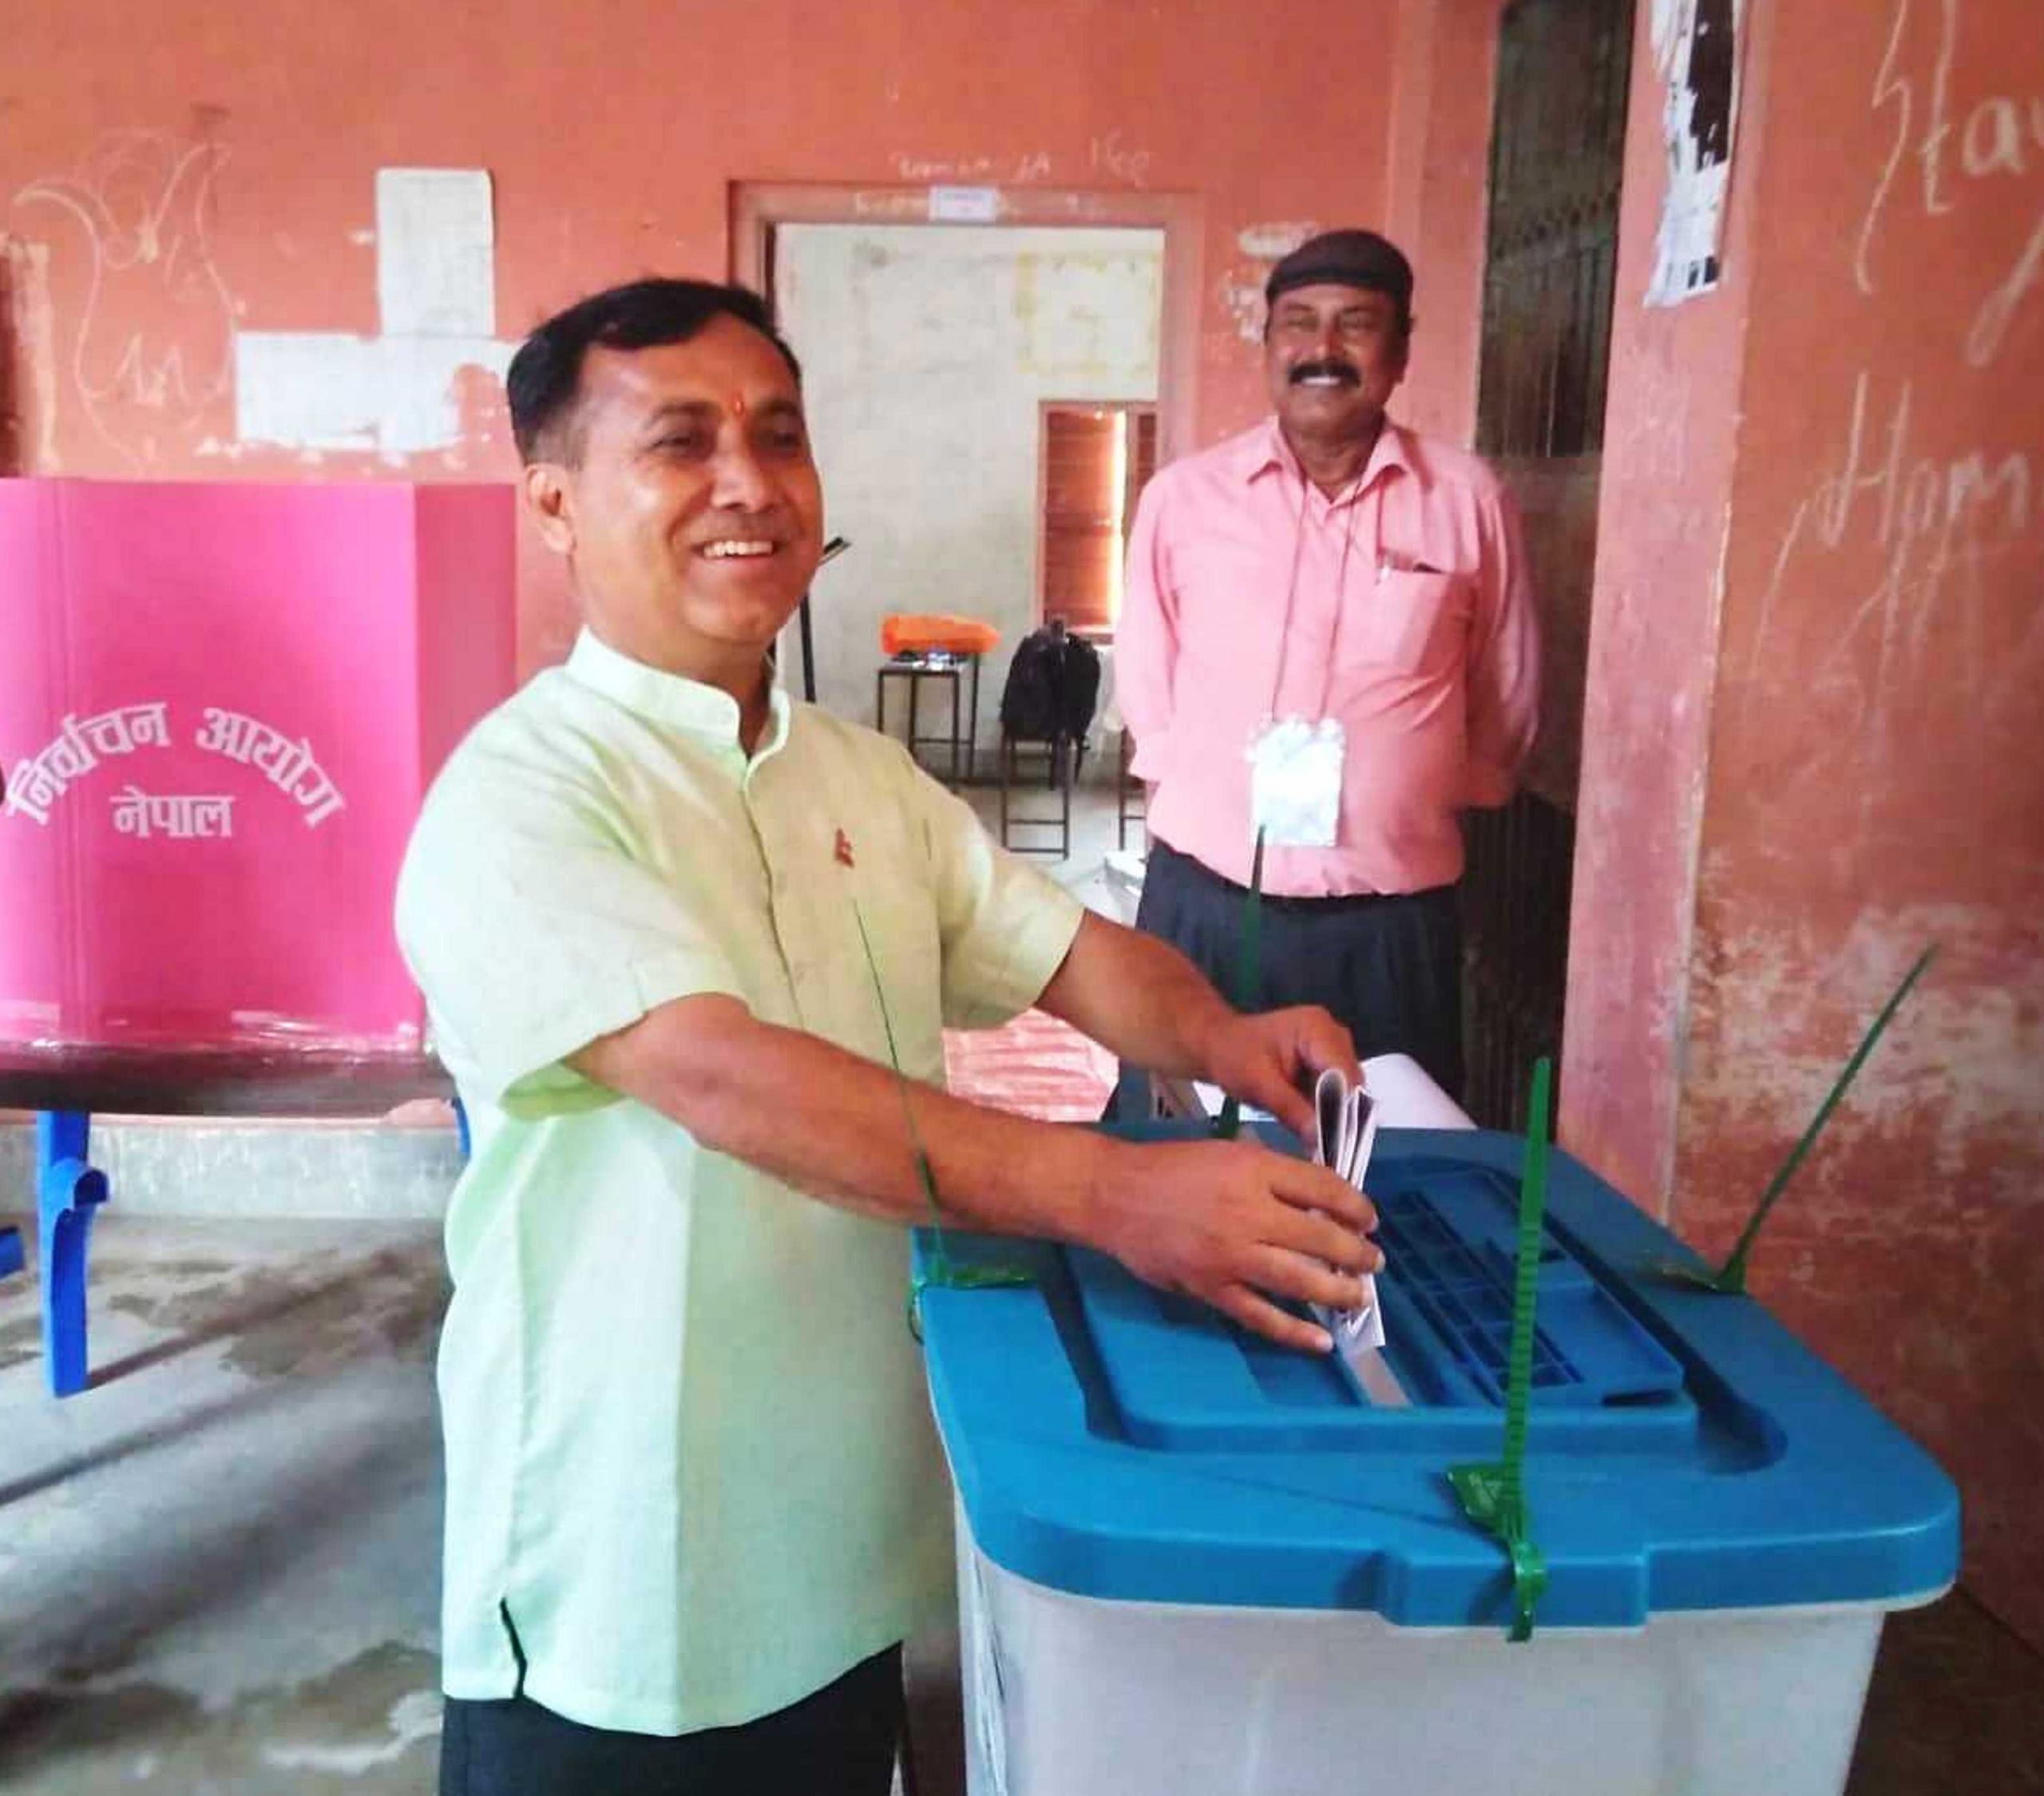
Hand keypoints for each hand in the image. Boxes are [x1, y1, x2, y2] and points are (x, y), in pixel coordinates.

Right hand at [1088, 1136, 1380, 1352]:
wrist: (1114, 1194)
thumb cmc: (1171, 1168)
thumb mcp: (1227, 1152)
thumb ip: (1271, 1174)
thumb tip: (1318, 1202)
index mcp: (1254, 1170)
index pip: (1323, 1188)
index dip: (1355, 1206)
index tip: (1369, 1219)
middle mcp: (1248, 1212)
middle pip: (1321, 1237)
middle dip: (1356, 1252)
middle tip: (1373, 1261)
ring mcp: (1231, 1255)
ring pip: (1300, 1279)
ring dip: (1339, 1290)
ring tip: (1359, 1295)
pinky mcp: (1211, 1288)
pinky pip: (1261, 1315)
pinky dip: (1295, 1332)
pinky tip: (1322, 1340)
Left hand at [1198, 1006, 1361, 1139]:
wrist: (1217, 1045)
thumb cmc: (1232, 1056)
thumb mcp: (1258, 1084)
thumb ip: (1292, 1110)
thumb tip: (1320, 1140)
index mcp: (1317, 1029)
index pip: (1344, 1073)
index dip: (1344, 1110)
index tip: (1337, 1143)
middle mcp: (1333, 1035)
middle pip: (1351, 1082)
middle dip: (1341, 1116)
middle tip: (1329, 1151)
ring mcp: (1331, 1049)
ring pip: (1347, 1091)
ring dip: (1336, 1117)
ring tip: (1324, 1147)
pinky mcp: (1326, 1064)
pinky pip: (1336, 1092)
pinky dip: (1327, 1113)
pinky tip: (1317, 1135)